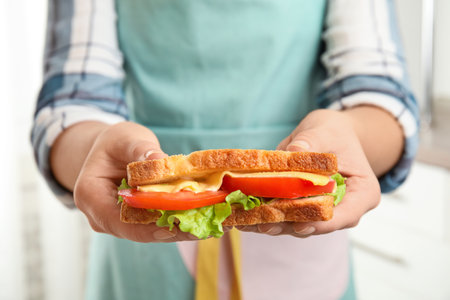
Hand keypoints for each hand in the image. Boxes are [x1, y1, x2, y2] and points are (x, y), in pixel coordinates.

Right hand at [73, 122, 200, 241]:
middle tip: (207, 228)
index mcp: (90, 196)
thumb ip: (140, 149)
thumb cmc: (114, 142)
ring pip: (150, 232)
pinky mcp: (134, 221)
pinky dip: (177, 222)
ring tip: (212, 225)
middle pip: (138, 231)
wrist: (109, 150)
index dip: (150, 226)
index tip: (179, 224)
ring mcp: (118, 222)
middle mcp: (101, 216)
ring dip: (180, 229)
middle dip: (173, 230)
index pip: (120, 220)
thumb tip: (159, 161)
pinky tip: (203, 219)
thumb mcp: (125, 138)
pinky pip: (155, 225)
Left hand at [238, 109, 381, 237]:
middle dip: (286, 225)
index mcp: (362, 193)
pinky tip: (242, 216)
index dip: (320, 222)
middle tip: (259, 224)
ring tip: (243, 223)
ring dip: (270, 224)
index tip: (298, 225)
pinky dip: (265, 216)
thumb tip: (294, 153)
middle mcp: (344, 209)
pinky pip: (285, 217)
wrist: (330, 134)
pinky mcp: (303, 210)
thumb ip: (312, 142)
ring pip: (296, 225)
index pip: (344, 215)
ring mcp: (322, 212)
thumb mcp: (325, 130)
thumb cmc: (334, 131)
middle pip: (316, 224)